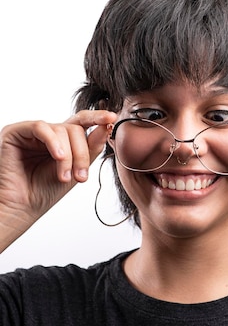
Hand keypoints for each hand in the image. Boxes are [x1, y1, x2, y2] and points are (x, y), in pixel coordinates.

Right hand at [0, 110, 115, 246]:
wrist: (22, 208)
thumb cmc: (44, 192)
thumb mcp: (76, 169)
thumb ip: (91, 148)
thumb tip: (106, 126)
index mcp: (62, 140)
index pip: (82, 122)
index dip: (97, 118)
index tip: (112, 118)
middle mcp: (48, 133)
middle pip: (75, 128)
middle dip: (82, 153)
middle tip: (81, 177)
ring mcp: (31, 132)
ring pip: (61, 129)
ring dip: (68, 155)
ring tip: (64, 177)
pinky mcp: (15, 133)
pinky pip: (40, 127)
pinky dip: (53, 142)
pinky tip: (58, 157)